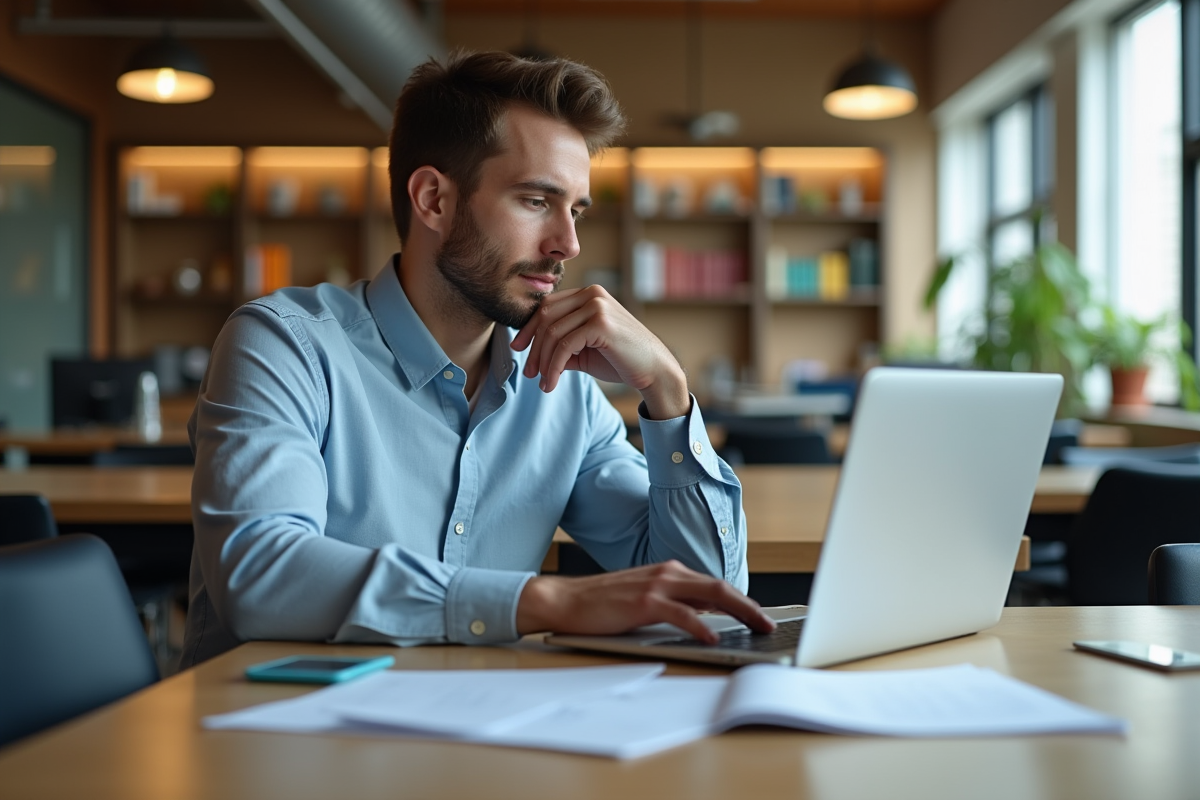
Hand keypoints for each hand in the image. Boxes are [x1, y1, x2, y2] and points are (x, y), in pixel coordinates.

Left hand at [510, 285, 689, 419]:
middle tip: (528, 372)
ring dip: (542, 361)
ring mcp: (598, 306)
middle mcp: (593, 294)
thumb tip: (533, 353)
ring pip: (553, 333)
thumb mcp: (584, 351)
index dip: (529, 328)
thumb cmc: (622, 360)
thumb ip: (562, 346)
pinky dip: (553, 367)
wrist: (655, 371)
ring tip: (542, 382)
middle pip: (546, 317)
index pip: (548, 306)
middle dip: (533, 347)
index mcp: (589, 295)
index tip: (518, 349)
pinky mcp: (601, 323)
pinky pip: (564, 346)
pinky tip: (551, 383)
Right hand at [515, 560, 775, 643]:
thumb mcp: (645, 600)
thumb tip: (706, 620)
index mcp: (670, 573)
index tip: (760, 616)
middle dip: (750, 606)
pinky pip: (682, 614)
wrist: (566, 600)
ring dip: (739, 612)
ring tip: (756, 628)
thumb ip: (674, 605)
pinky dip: (701, 626)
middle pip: (720, 588)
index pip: (715, 586)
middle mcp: (668, 574)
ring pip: (710, 595)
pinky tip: (714, 637)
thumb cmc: (603, 604)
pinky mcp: (644, 602)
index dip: (742, 601)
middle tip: (769, 624)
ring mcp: (656, 586)